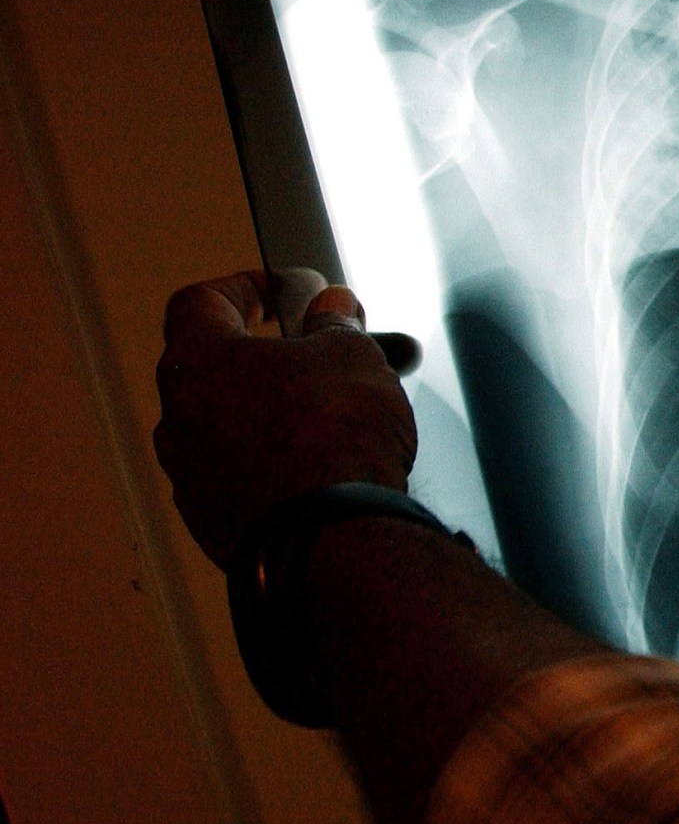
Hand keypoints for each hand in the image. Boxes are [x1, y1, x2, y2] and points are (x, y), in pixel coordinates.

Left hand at [153, 271, 416, 568]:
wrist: (330, 536)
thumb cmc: (332, 439)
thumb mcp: (352, 354)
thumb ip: (336, 324)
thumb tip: (332, 308)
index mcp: (198, 361)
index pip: (202, 301)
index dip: (243, 287)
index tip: (279, 289)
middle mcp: (179, 417)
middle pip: (213, 369)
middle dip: (263, 358)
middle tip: (313, 355)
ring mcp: (190, 474)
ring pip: (224, 427)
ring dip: (266, 415)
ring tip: (325, 418)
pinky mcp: (212, 520)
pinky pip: (237, 476)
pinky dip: (271, 464)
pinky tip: (317, 467)